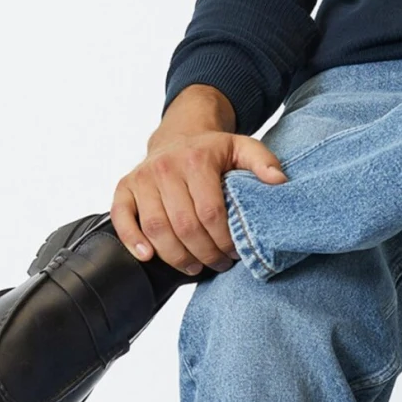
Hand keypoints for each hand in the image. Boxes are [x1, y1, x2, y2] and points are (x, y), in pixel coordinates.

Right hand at [111, 128, 287, 276]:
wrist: (179, 135)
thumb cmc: (212, 150)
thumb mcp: (242, 147)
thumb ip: (263, 161)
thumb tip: (279, 181)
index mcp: (196, 160)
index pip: (210, 212)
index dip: (223, 240)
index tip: (234, 253)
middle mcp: (166, 168)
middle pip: (183, 225)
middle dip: (204, 253)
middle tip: (218, 264)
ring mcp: (142, 178)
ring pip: (156, 228)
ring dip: (175, 256)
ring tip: (194, 267)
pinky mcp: (125, 187)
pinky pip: (122, 217)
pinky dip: (132, 240)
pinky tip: (148, 256)